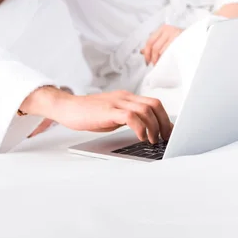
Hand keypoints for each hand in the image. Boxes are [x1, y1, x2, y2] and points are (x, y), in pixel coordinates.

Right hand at [20, 87, 171, 143]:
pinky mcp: (109, 111)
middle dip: (164, 123)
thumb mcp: (113, 115)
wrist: (68, 108)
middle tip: (165, 138)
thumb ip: (128, 118)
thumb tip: (146, 130)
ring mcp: (117, 103)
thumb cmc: (89, 113)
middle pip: (154, 105)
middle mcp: (125, 97)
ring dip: (154, 127)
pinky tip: (140, 137)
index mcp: (127, 98)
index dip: (165, 118)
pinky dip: (140, 127)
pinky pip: (131, 116)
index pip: (154, 103)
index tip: (169, 133)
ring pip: (146, 110)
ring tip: (152, 140)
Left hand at [141, 25, 182, 65]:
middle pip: (155, 47)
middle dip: (153, 58)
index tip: (147, 60)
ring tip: (161, 63)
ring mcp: (175, 35)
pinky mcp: (181, 41)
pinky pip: (170, 52)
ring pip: (162, 51)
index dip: (146, 53)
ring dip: (160, 59)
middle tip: (154, 64)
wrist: (194, 36)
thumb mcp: (165, 38)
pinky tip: (167, 61)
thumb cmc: (178, 38)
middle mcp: (168, 30)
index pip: (149, 41)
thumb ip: (154, 44)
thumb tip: (142, 51)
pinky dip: (167, 58)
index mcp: (162, 29)